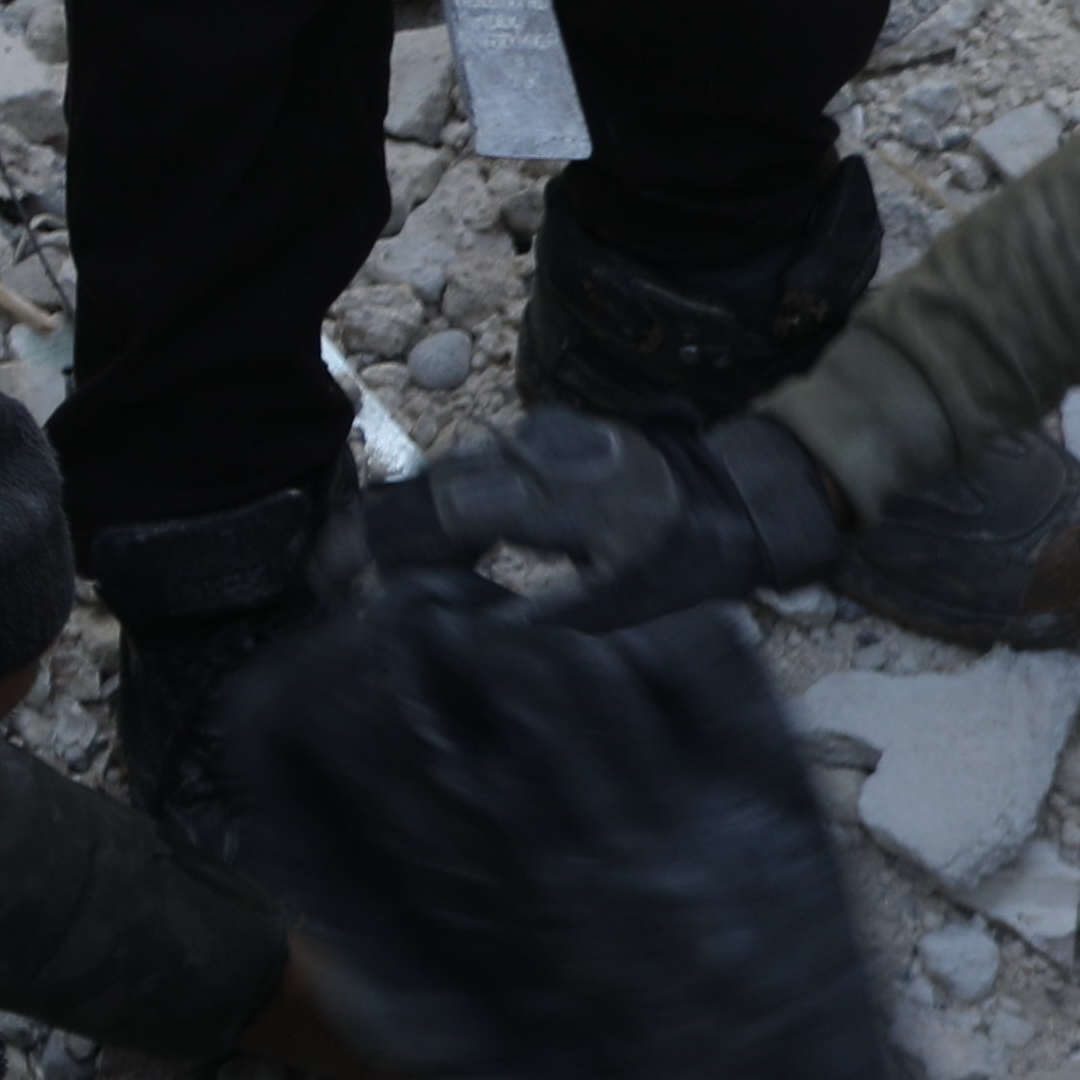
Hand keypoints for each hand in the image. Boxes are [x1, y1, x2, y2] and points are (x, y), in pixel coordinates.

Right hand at [348, 407, 844, 632]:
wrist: (744, 493)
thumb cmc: (695, 557)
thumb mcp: (626, 606)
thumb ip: (543, 622)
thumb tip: (463, 640)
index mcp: (546, 493)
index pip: (435, 514)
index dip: (375, 547)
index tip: (335, 582)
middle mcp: (531, 452)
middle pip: (429, 490)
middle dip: (380, 537)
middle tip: (340, 586)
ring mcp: (538, 438)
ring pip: (450, 478)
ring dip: (415, 525)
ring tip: (381, 577)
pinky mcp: (547, 440)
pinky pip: (480, 471)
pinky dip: (450, 510)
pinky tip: (442, 552)